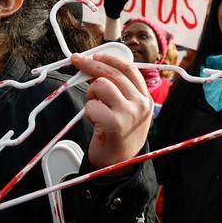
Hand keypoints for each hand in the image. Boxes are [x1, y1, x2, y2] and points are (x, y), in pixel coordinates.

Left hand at [69, 51, 152, 170]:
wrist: (119, 167)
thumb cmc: (119, 137)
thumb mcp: (127, 111)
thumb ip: (118, 90)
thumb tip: (96, 67)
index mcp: (145, 99)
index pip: (129, 69)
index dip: (110, 58)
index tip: (95, 55)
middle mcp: (140, 104)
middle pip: (112, 74)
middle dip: (90, 65)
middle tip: (76, 61)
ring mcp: (129, 113)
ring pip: (100, 86)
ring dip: (91, 95)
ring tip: (95, 110)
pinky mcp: (115, 123)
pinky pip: (92, 105)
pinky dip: (88, 112)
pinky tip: (96, 123)